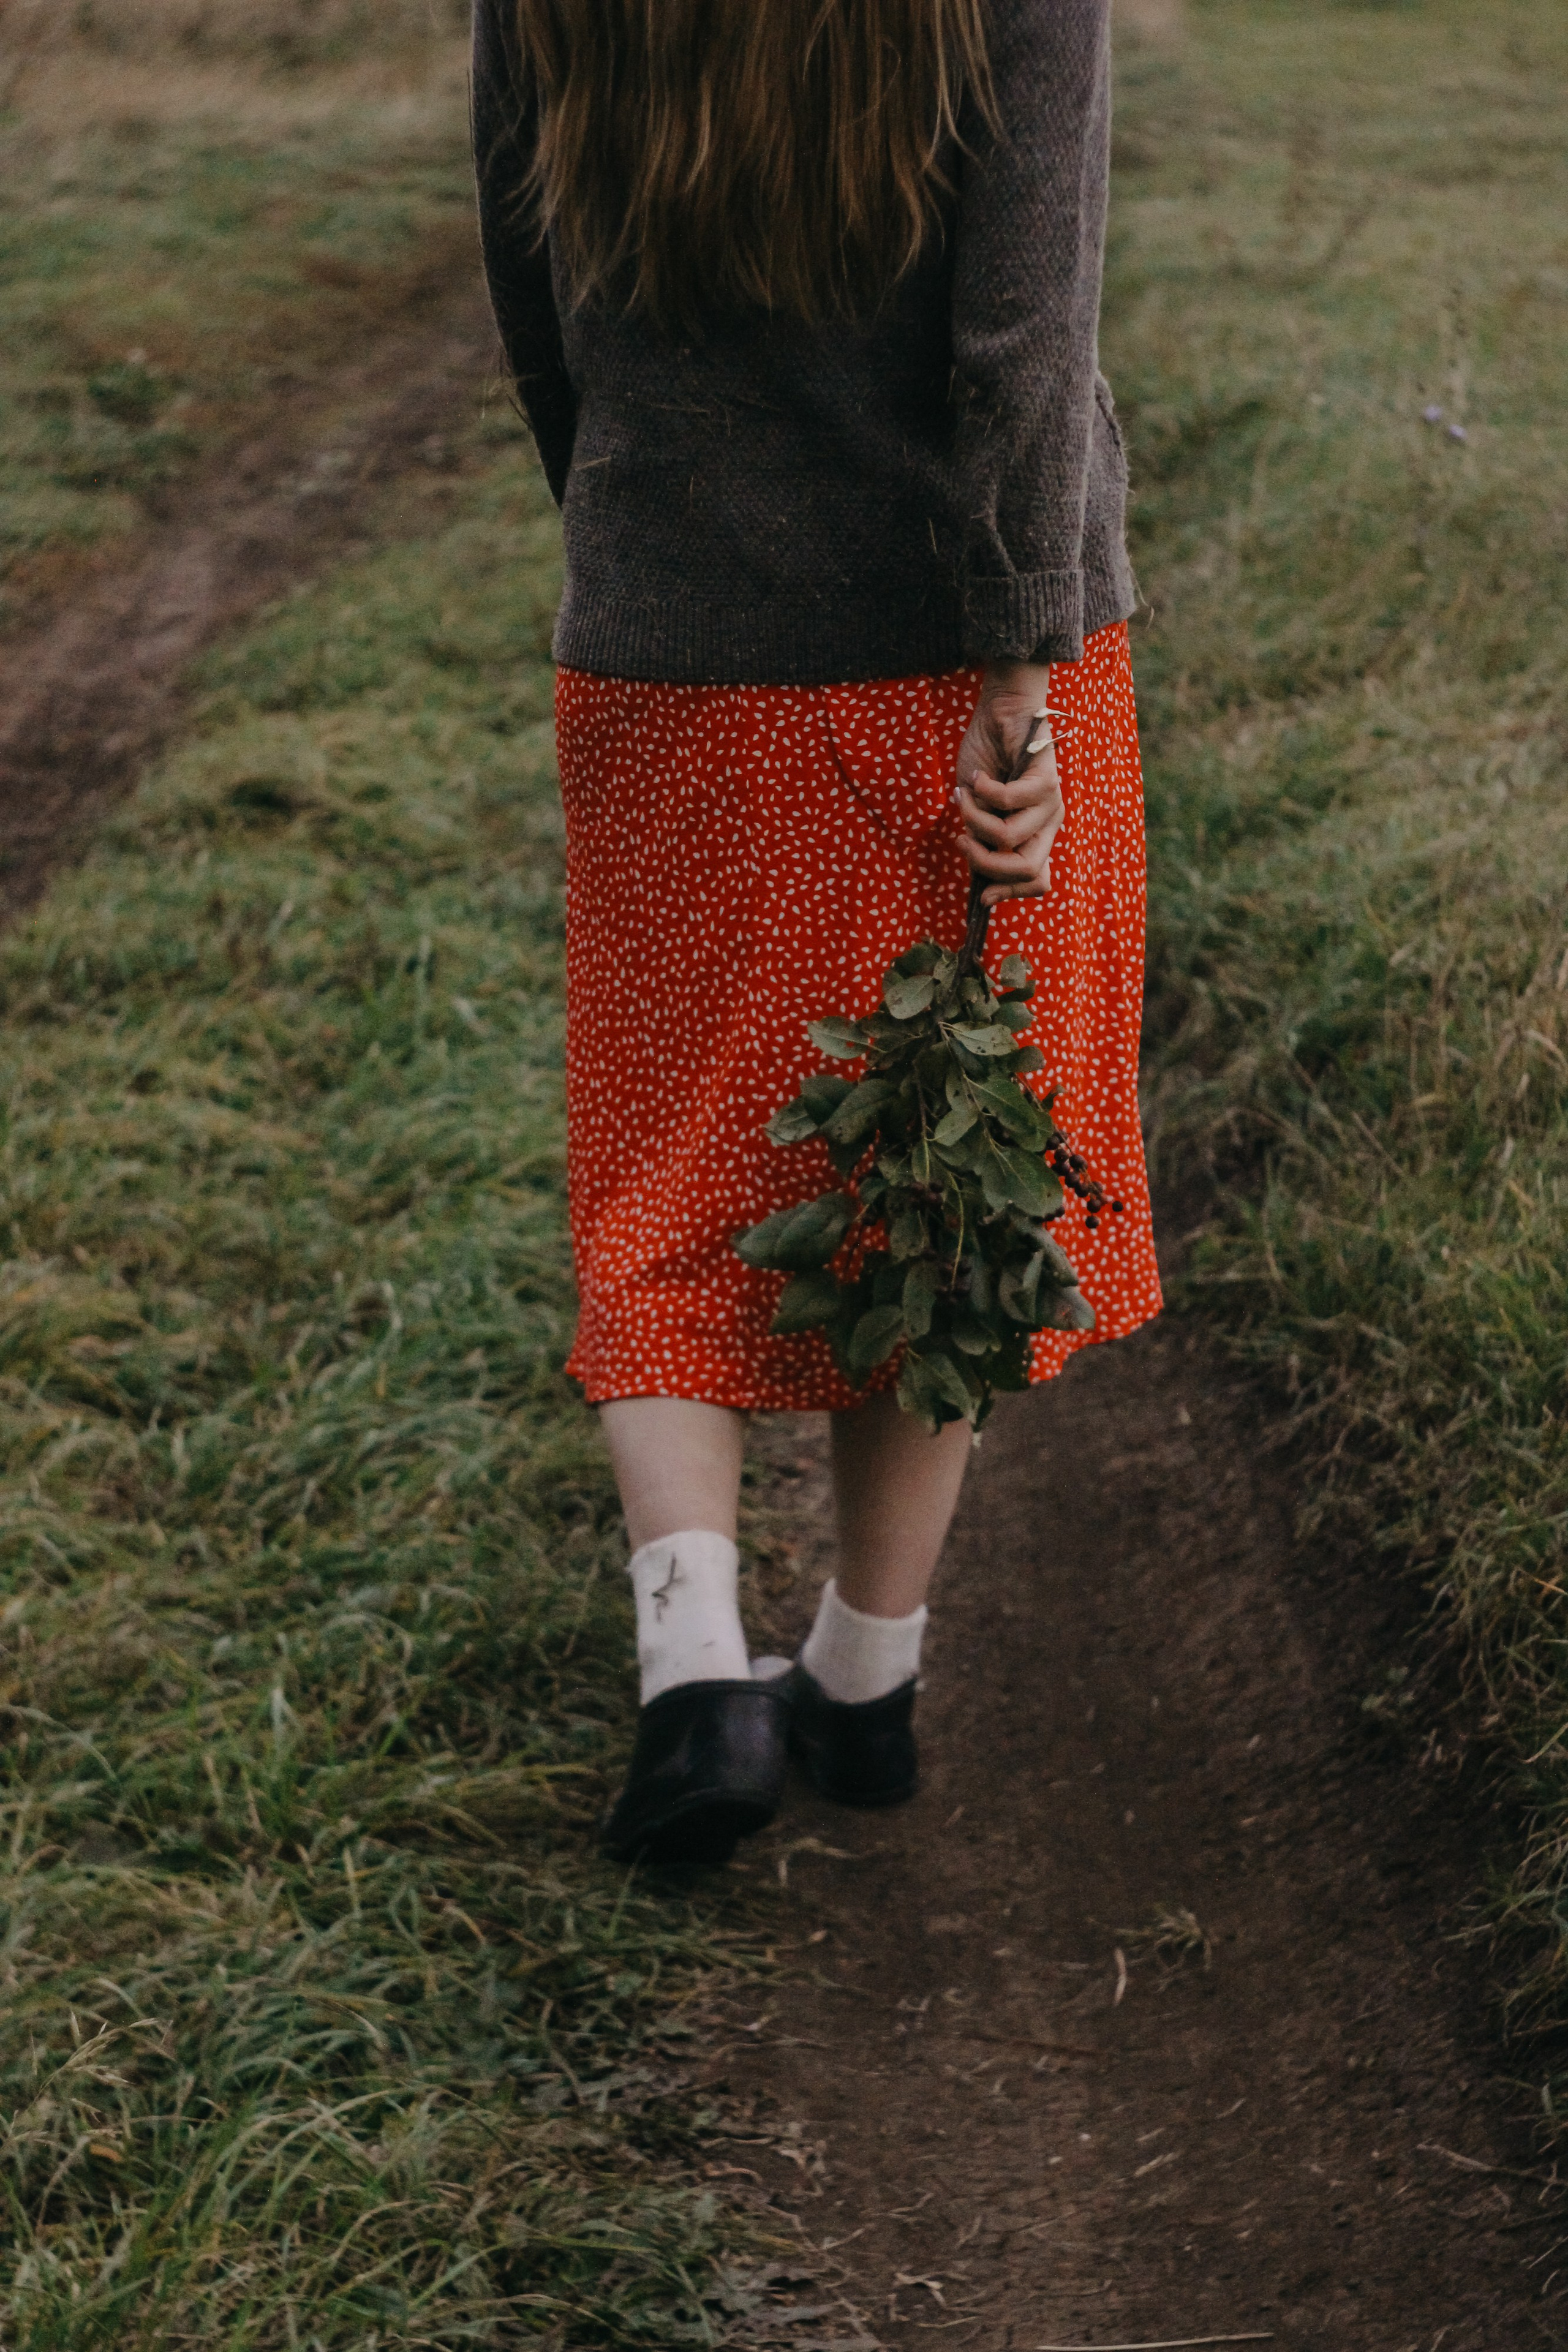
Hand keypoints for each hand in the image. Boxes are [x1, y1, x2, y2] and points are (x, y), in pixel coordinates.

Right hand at [954, 659, 1064, 903]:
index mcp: (1036, 835)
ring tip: (963, 797)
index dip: (1009, 892)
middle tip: (961, 841)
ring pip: (1009, 838)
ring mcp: (1052, 803)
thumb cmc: (986, 761)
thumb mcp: (978, 811)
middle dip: (986, 864)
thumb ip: (981, 841)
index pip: (1038, 881)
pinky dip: (982, 792)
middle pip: (1029, 870)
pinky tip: (975, 778)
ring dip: (974, 820)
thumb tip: (978, 878)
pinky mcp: (1047, 780)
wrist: (1001, 712)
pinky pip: (1008, 802)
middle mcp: (1050, 823)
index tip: (981, 894)